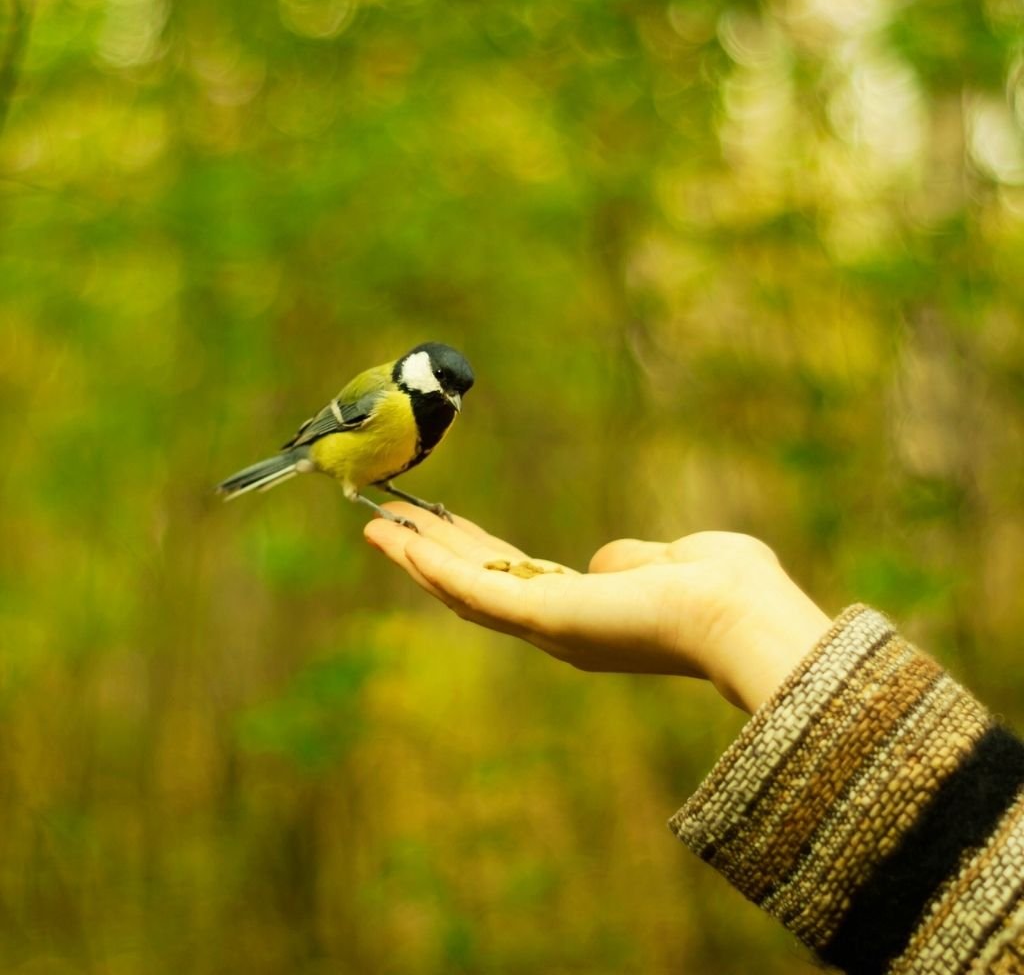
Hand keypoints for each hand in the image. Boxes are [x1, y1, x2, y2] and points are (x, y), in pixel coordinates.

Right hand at [364, 505, 832, 711]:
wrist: (743, 613)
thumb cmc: (725, 588)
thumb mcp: (667, 562)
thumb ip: (631, 561)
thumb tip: (606, 562)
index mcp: (586, 613)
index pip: (514, 579)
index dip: (471, 554)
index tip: (441, 529)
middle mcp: (556, 628)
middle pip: (477, 583)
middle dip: (432, 553)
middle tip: (388, 523)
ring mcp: (545, 626)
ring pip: (463, 588)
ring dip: (417, 557)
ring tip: (376, 526)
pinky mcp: (541, 617)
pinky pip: (473, 588)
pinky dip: (431, 564)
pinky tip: (399, 539)